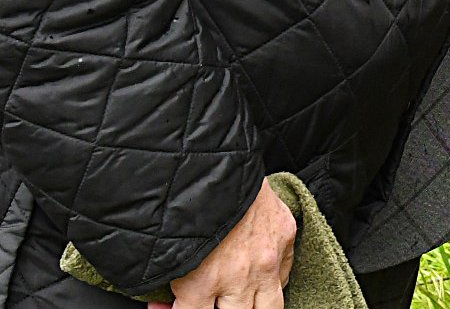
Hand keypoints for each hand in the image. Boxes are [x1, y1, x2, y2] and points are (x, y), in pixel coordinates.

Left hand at [160, 179, 295, 308]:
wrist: (213, 156)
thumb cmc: (183, 198)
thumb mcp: (167, 247)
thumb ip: (172, 282)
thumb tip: (164, 303)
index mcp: (202, 281)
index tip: (167, 307)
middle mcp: (239, 276)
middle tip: (210, 300)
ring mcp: (267, 258)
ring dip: (252, 307)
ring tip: (238, 299)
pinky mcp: (285, 236)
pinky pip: (285, 275)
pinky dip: (271, 280)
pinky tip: (256, 277)